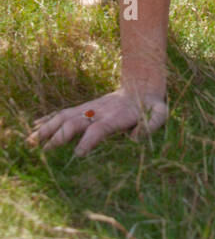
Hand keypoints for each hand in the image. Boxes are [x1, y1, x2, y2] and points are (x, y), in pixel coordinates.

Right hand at [26, 88, 167, 156]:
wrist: (143, 84)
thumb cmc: (152, 106)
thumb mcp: (160, 113)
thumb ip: (152, 125)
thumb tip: (136, 138)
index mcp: (116, 116)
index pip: (98, 129)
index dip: (89, 140)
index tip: (78, 154)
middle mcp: (99, 111)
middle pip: (75, 122)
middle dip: (60, 136)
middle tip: (45, 151)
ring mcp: (90, 108)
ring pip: (65, 116)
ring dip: (48, 128)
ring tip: (31, 141)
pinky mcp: (85, 108)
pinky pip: (64, 113)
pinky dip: (48, 119)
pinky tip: (34, 128)